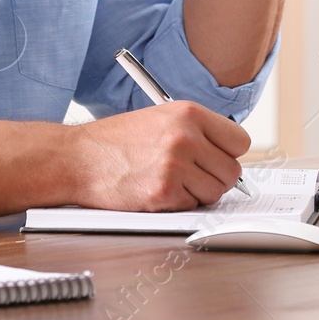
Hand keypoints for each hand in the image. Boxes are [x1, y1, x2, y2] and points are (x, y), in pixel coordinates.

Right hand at [64, 100, 250, 211]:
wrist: (78, 158)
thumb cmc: (115, 141)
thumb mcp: (161, 118)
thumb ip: (197, 132)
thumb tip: (228, 155)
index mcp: (188, 113)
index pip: (240, 141)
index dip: (229, 154)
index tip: (218, 158)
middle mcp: (185, 137)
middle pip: (232, 171)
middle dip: (215, 178)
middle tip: (193, 176)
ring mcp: (175, 165)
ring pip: (215, 193)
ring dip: (197, 194)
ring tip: (171, 182)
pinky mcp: (163, 193)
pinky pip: (191, 206)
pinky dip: (177, 204)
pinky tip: (156, 190)